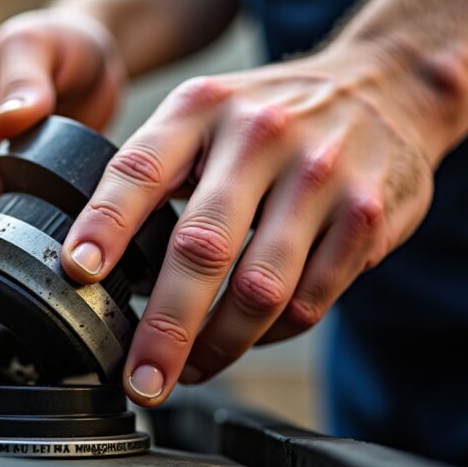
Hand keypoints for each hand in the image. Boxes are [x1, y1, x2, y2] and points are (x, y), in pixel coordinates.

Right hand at [0, 9, 126, 209]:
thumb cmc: (60, 42)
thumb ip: (23, 80)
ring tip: (30, 228)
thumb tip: (5, 121)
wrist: (95, 60)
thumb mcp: (37, 45)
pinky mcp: (30, 182)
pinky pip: (23, 207)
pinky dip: (31, 218)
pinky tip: (49, 225)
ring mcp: (1, 162)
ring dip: (3, 216)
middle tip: (8, 220)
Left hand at [60, 43, 444, 405]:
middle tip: (142, 381)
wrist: (387, 85)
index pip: (142, 167)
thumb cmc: (272, 115)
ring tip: (189, 370)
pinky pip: (309, 301)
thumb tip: (88, 261)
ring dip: (219, 346)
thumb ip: (154, 170)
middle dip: (165, 327)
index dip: (106, 223)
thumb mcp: (206, 113)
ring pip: (260, 290)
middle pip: (203, 247)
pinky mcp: (366, 217)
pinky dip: (270, 335)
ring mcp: (319, 176)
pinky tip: (248, 339)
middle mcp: (260, 135)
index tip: (80, 272)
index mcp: (202, 108)